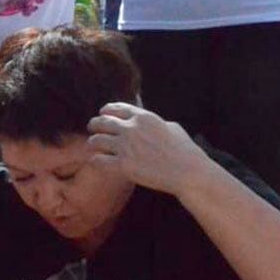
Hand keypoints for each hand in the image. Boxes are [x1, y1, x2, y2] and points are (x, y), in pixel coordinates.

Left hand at [85, 103, 215, 195]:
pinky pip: (99, 160)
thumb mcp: (172, 127)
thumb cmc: (185, 150)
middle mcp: (132, 129)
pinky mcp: (123, 165)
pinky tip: (95, 161)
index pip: (117, 108)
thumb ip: (157, 123)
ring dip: (92, 143)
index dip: (106, 110)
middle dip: (94, 124)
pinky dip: (95, 160)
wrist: (187, 171)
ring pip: (97, 140)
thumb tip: (151, 124)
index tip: (102, 113)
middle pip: (102, 122)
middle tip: (91, 128)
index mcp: (144, 117)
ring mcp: (126, 147)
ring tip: (91, 146)